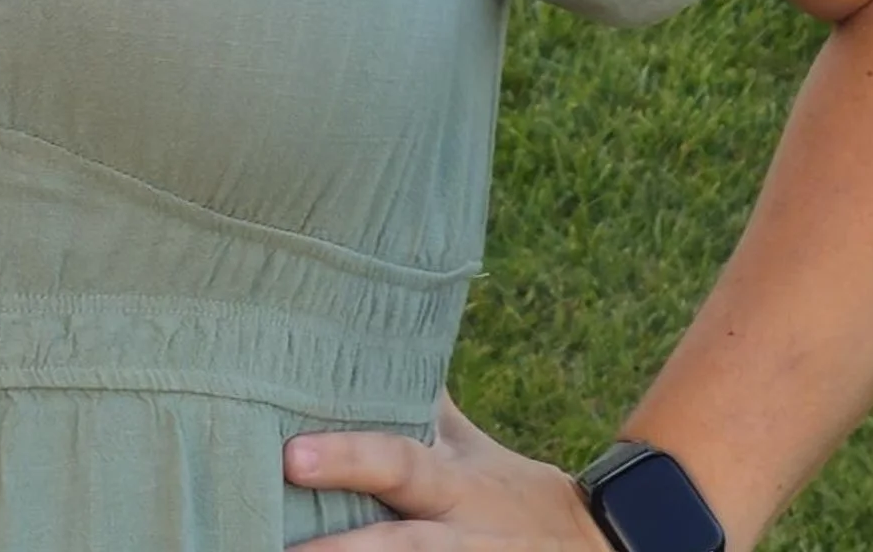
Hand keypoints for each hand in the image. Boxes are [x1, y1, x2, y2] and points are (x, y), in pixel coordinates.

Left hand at [285, 389, 610, 546]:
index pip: (396, 463)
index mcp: (454, 485)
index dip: (346, 459)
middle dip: (341, 548)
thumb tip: (368, 341)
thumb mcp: (471, 448)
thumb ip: (422, 405)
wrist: (591, 550)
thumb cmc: (510, 493)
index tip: (291, 456)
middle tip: (282, 547)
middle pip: (397, 545)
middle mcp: (458, 536)